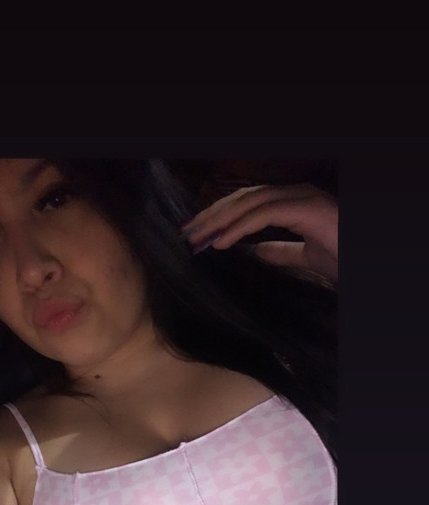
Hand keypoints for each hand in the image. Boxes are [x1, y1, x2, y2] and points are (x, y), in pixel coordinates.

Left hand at [181, 183, 337, 281]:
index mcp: (294, 203)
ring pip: (249, 202)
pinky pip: (263, 215)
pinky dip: (237, 227)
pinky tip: (218, 242)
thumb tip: (257, 252)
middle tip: (187, 233)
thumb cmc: (344, 259)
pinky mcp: (305, 209)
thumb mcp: (307, 258)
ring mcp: (301, 198)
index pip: (248, 202)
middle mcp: (295, 194)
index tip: (199, 233)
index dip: (221, 215)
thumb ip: (283, 252)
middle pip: (243, 198)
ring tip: (197, 239)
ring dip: (218, 220)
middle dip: (212, 215)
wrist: (363, 264)